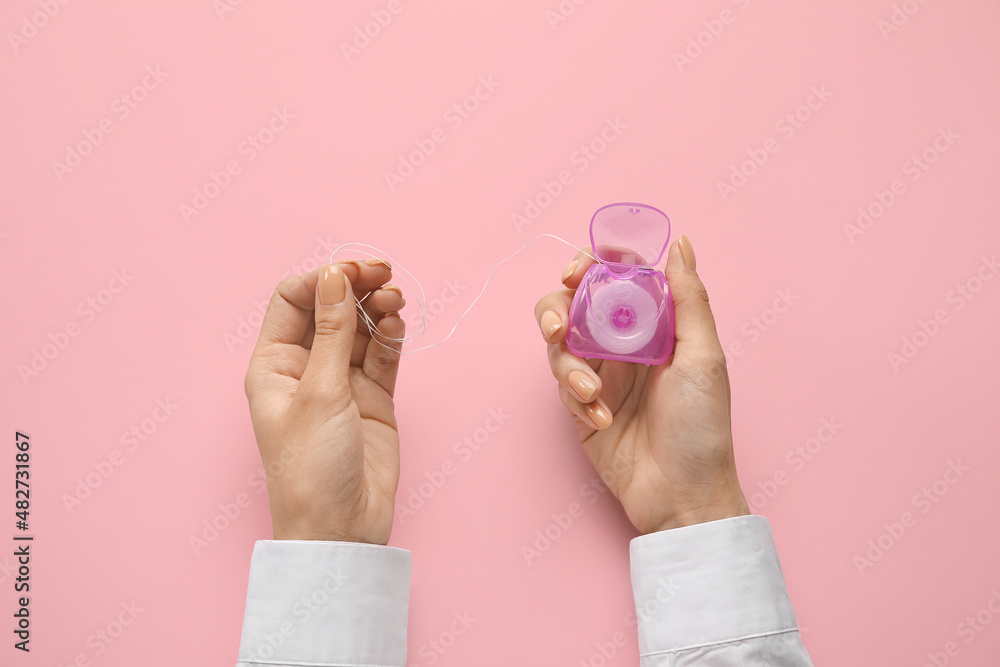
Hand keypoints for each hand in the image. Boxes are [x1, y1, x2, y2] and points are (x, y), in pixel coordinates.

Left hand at [244, 260, 405, 543]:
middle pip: (332, 309)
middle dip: (357, 287)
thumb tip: (335, 275)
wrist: (342, 528)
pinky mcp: (374, 397)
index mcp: (275, 365)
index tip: (353, 271)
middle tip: (385, 275)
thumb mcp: (319, 392)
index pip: (295, 301)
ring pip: (362, 328)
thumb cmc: (312, 469)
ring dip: (378, 309)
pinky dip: (392, 335)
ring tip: (395, 302)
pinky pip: (384, 353)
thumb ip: (331, 331)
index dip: (324, 279)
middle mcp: (307, 368)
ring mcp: (342, 382)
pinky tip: (397, 324)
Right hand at [534, 236, 749, 533]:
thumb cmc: (702, 427)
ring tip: (590, 392)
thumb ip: (688, 298)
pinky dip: (576, 399)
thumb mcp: (703, 357)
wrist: (682, 496)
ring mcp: (600, 376)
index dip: (591, 268)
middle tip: (559, 327)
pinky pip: (561, 387)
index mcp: (654, 325)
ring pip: (560, 346)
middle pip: (572, 306)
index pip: (614, 279)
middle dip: (556, 310)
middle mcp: (623, 345)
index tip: (579, 273)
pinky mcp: (581, 409)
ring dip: (568, 365)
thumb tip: (681, 243)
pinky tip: (601, 420)